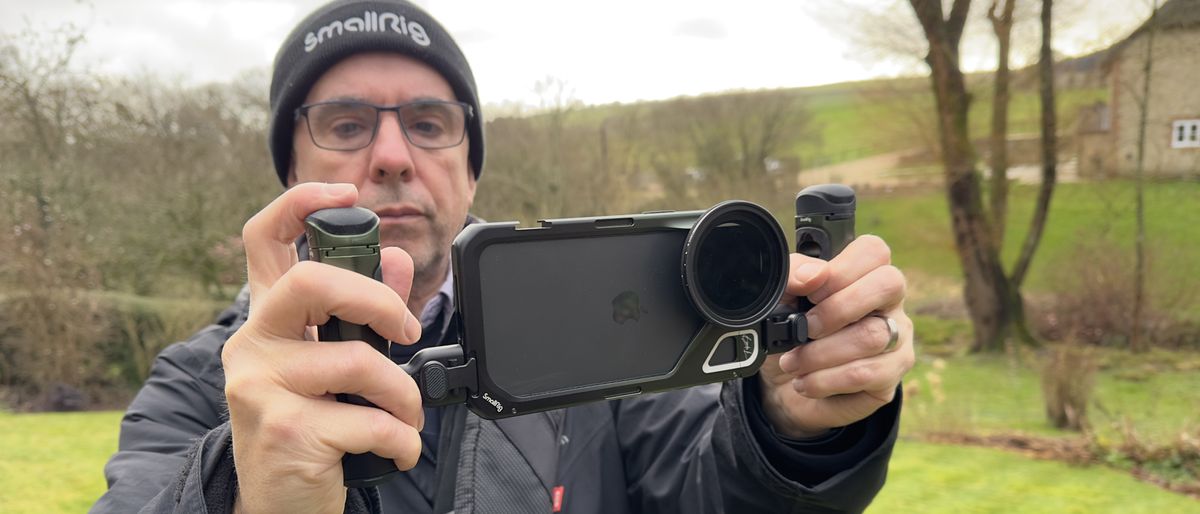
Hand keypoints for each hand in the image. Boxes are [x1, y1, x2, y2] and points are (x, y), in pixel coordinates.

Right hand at [221, 183, 424, 513]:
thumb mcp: (335, 367)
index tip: (344, 190)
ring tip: (405, 418)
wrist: (279, 507)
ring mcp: (261, 388)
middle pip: (312, 282)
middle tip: (403, 331)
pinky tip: (397, 450)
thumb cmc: (312, 428)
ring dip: (404, 397)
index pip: (263, 238)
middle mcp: (253, 346)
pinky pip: (372, 420)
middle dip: (378, 300)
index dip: (300, 201)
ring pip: (359, 362)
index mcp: (267, 321)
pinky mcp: (286, 432)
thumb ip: (363, 314)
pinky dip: (402, 439)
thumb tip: (397, 259)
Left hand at [757, 235, 913, 437]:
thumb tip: (812, 275)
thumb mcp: (780, 301)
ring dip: (820, 353)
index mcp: (862, 275)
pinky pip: (865, 374)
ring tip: (793, 362)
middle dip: (838, 308)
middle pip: (888, 284)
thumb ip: (792, 277)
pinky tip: (806, 382)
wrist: (784, 386)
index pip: (873, 251)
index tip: (810, 294)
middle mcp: (888, 303)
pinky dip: (825, 379)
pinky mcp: (891, 377)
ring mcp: (897, 340)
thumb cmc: (789, 334)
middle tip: (806, 327)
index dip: (841, 269)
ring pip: (872, 336)